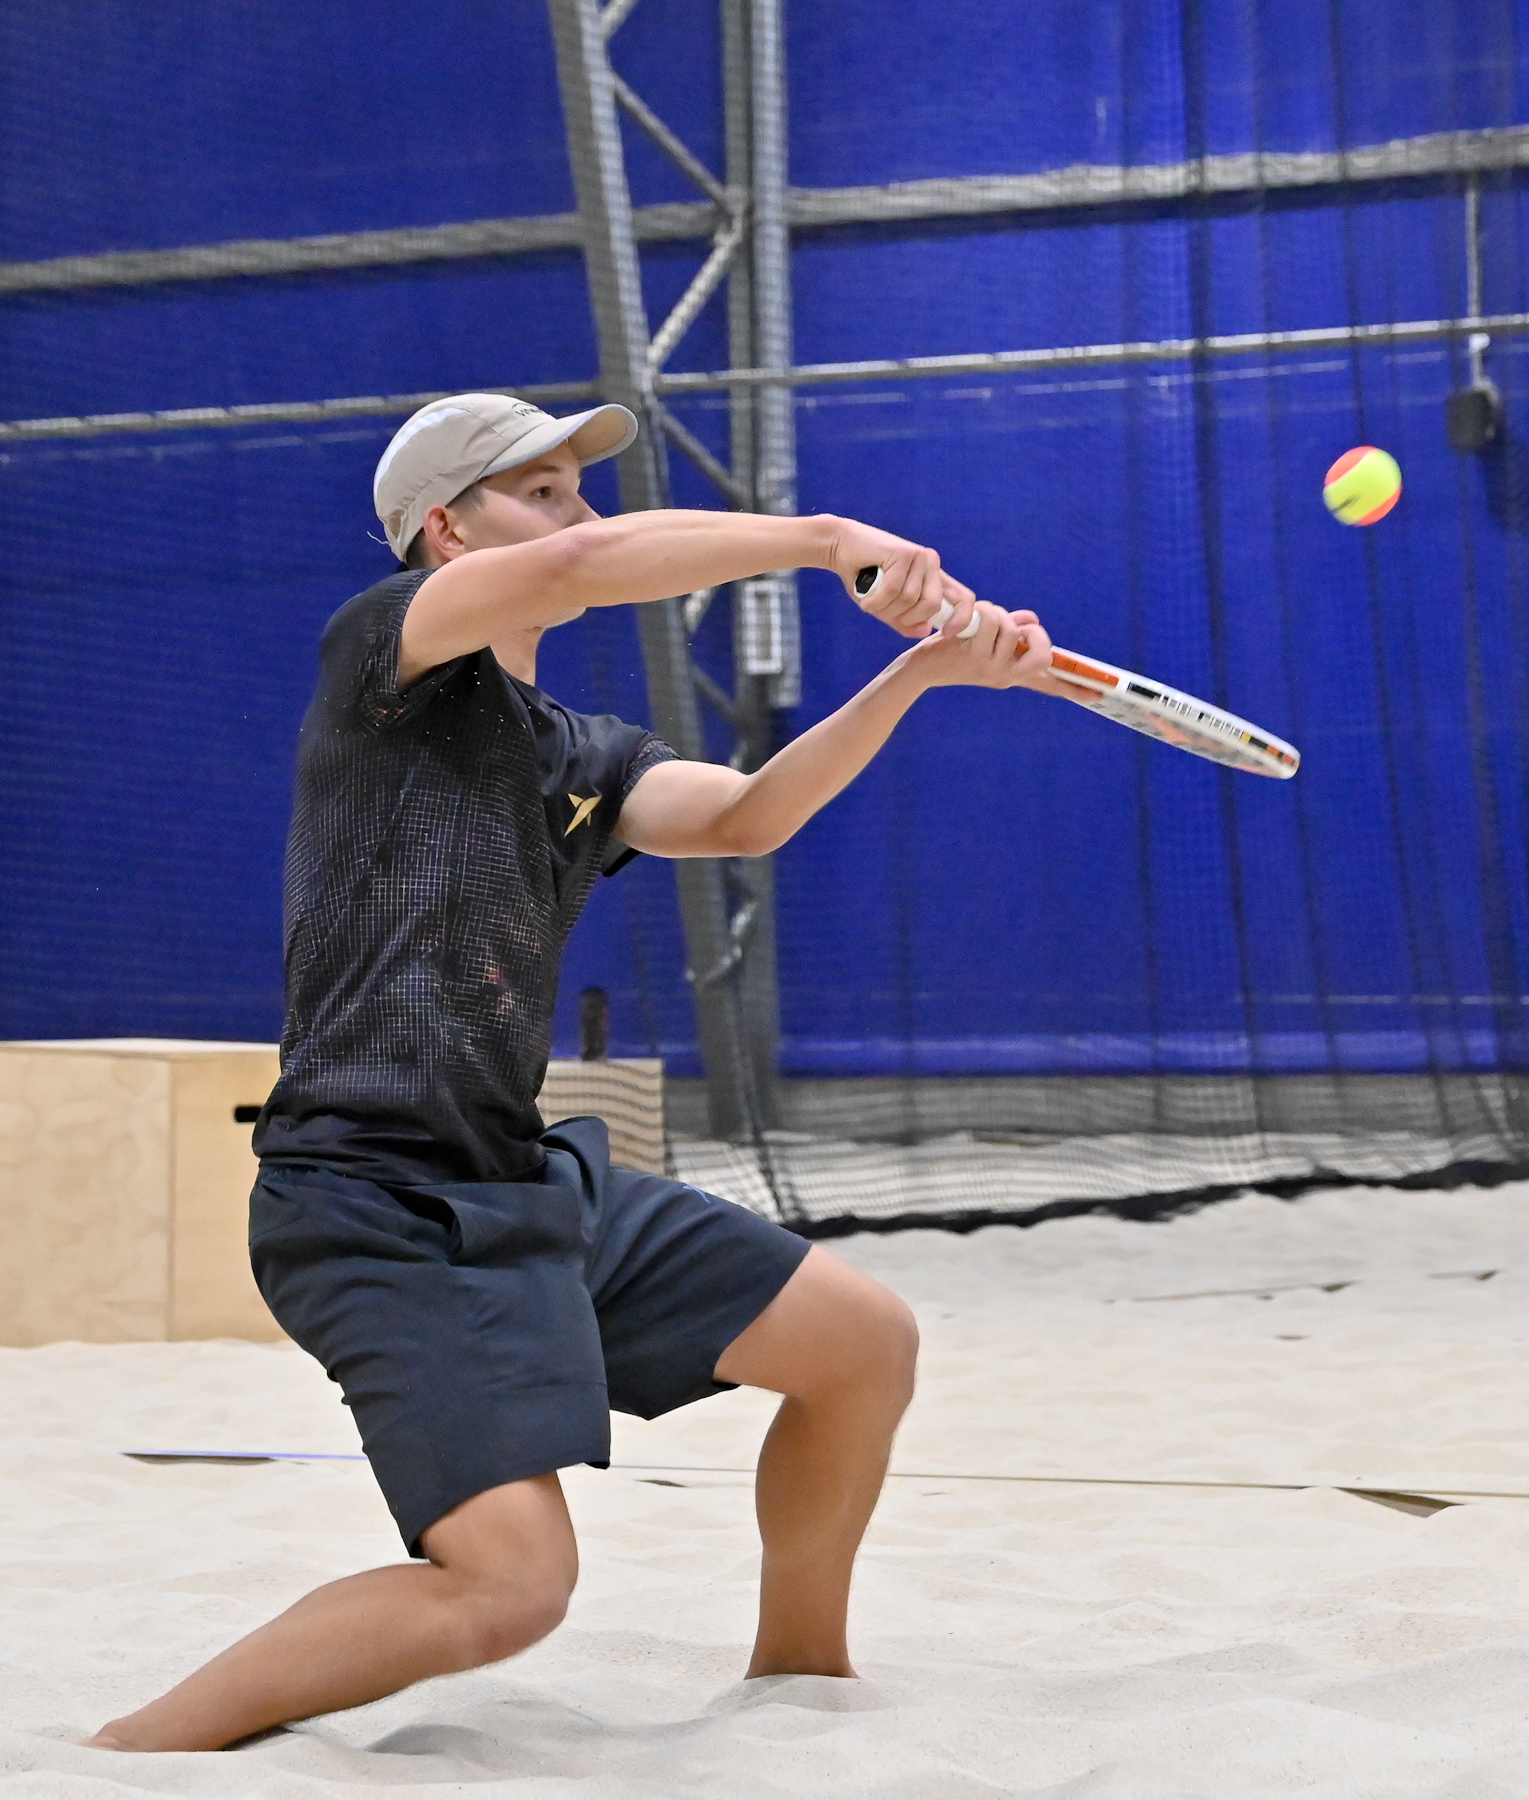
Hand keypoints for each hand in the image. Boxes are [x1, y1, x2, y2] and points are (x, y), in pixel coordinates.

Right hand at [825, 519, 977, 638]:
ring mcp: (919, 556)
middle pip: (932, 605)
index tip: (946, 633)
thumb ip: (905, 621)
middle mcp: (931, 564)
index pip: (964, 598)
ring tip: (871, 601)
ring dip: (886, 608)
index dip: (961, 620)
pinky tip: (866, 598)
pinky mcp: (904, 552)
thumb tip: (925, 631)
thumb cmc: (863, 579)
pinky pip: (894, 590)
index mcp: (934, 577)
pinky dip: (876, 601)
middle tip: (885, 614)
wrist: (840, 547)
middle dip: (906, 618)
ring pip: (911, 599)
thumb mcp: (886, 608)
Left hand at [902, 603, 1082, 695]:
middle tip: (1018, 628)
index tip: (1101, 694)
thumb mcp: (988, 640)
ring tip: (977, 623)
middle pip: (1042, 655)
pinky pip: (992, 621)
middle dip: (1034, 633)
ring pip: (1011, 628)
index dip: (1075, 688)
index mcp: (1013, 674)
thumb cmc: (955, 650)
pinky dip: (982, 612)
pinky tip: (966, 625)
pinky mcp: (975, 657)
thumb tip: (1030, 622)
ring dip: (997, 614)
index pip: (1050, 684)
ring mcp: (992, 669)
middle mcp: (1007, 676)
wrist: (921, 667)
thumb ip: (1014, 630)